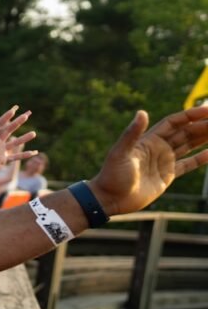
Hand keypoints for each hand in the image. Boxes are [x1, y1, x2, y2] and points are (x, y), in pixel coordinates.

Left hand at [0, 106, 36, 180]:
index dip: (6, 117)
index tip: (14, 109)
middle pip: (9, 130)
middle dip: (18, 122)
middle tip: (27, 115)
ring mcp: (1, 151)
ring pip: (15, 143)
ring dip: (24, 138)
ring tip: (34, 133)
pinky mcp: (3, 160)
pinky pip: (16, 157)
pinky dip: (24, 155)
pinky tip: (34, 152)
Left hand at [89, 106, 207, 215]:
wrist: (110, 199)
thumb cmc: (112, 175)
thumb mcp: (120, 153)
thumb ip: (132, 134)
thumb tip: (142, 112)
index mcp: (149, 140)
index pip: (174, 123)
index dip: (190, 115)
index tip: (207, 110)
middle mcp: (158, 148)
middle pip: (185, 132)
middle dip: (202, 125)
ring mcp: (164, 161)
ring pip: (189, 145)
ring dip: (203, 138)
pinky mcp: (167, 176)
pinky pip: (187, 165)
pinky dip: (200, 159)